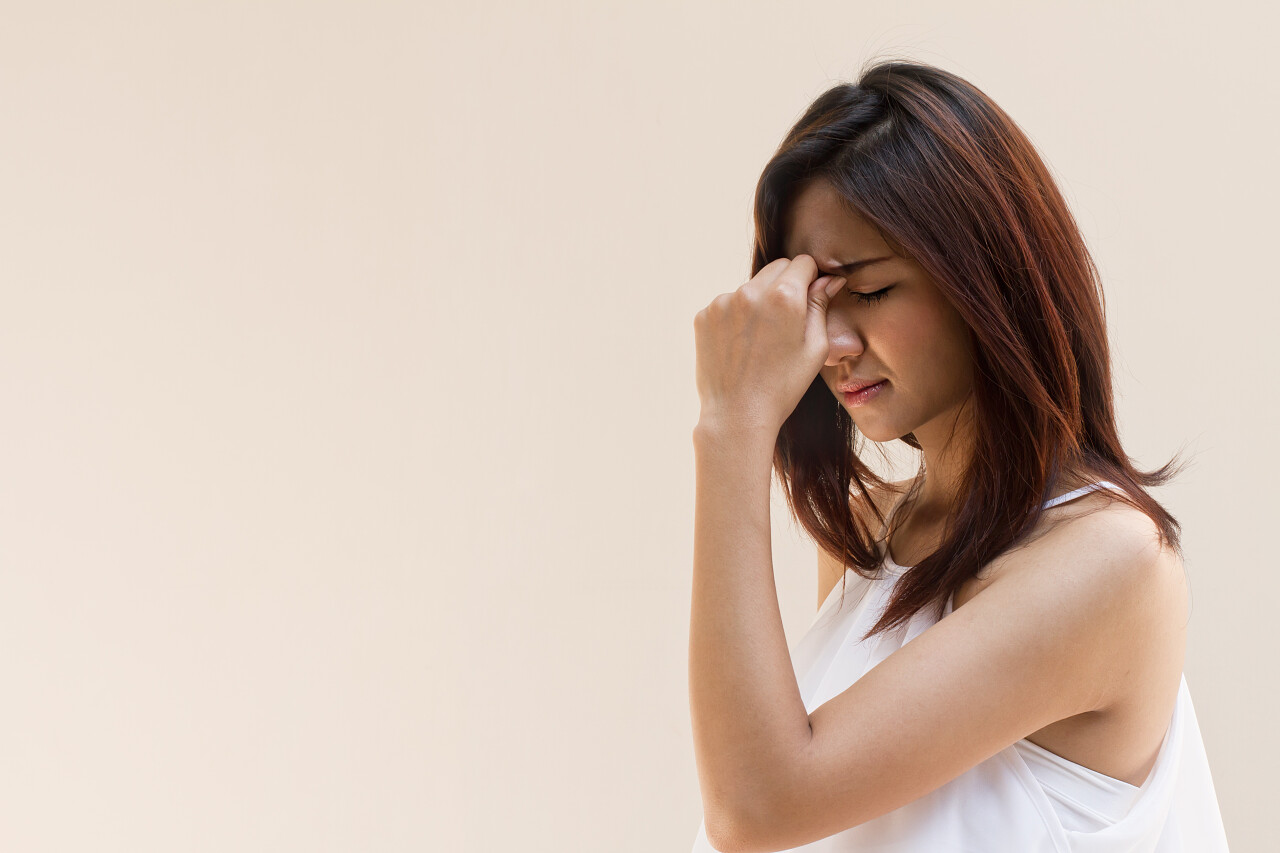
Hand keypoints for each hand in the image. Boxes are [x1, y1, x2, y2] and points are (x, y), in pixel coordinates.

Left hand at [693, 255, 845, 436]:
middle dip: (786, 285)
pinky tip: (741, 345)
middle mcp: (751, 291)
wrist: (737, 414)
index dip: (811, 278)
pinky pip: (728, 303)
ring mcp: (723, 302)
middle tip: (787, 321)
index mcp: (785, 297)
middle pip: (777, 268)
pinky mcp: (704, 314)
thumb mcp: (815, 348)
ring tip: (762, 339)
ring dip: (759, 301)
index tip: (810, 296)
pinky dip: (736, 315)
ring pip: (751, 286)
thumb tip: (828, 280)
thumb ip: (821, 306)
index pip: (803, 263)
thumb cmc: (783, 386)